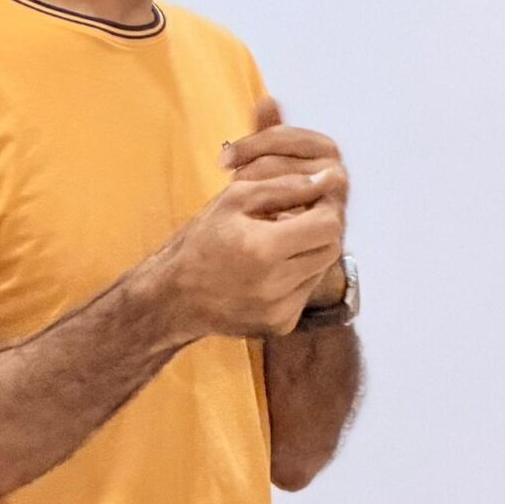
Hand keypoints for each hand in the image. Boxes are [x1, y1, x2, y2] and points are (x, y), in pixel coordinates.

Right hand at [222, 96, 349, 308]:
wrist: (173, 297)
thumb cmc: (201, 240)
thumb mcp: (234, 199)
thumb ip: (283, 187)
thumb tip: (326, 179)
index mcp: (264, 249)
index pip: (327, 225)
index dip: (323, 206)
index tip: (309, 199)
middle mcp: (276, 286)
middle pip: (331, 248)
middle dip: (318, 229)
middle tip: (294, 217)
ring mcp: (280, 310)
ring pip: (320, 269)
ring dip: (308, 251)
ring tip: (276, 242)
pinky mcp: (281, 324)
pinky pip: (305, 291)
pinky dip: (295, 276)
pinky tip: (268, 268)